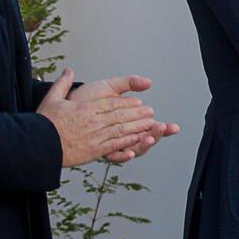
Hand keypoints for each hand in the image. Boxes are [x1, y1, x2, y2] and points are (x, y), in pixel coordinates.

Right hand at [37, 70, 172, 167]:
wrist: (36, 145)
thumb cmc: (44, 122)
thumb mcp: (52, 99)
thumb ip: (63, 84)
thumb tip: (69, 70)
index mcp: (84, 109)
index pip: (111, 104)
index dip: (126, 103)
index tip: (138, 102)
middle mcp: (92, 122)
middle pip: (119, 116)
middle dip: (137, 114)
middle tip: (150, 111)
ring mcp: (94, 137)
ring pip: (121, 130)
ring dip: (137, 127)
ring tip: (150, 124)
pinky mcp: (93, 151)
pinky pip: (114, 145)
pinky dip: (127, 142)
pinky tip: (137, 139)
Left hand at [67, 74, 181, 162]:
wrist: (65, 105)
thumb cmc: (85, 97)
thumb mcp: (110, 86)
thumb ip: (129, 82)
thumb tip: (148, 82)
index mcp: (128, 121)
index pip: (151, 127)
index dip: (164, 129)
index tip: (173, 127)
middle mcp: (122, 133)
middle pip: (146, 140)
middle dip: (157, 136)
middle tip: (162, 130)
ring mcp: (111, 141)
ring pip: (134, 149)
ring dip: (144, 145)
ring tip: (149, 138)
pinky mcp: (99, 147)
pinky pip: (114, 155)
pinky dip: (124, 155)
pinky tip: (130, 152)